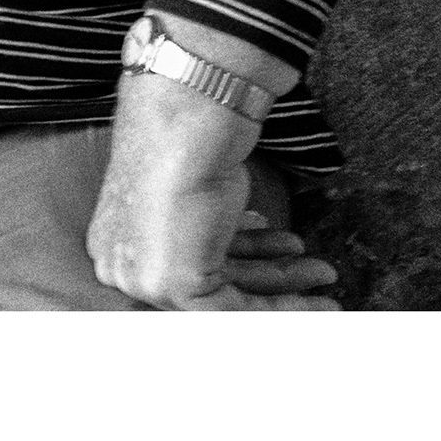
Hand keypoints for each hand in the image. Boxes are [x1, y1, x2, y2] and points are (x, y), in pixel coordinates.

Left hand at [88, 71, 334, 308]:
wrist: (184, 128)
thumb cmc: (186, 145)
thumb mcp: (192, 197)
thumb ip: (203, 231)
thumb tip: (239, 241)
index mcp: (116, 244)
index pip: (188, 265)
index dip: (242, 258)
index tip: (280, 252)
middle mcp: (123, 269)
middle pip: (212, 284)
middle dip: (272, 275)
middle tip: (312, 269)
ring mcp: (146, 282)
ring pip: (232, 301)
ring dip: (288, 286)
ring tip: (324, 272)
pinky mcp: (177, 291)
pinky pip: (244, 312)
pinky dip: (290, 308)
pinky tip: (322, 297)